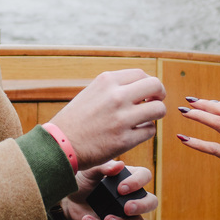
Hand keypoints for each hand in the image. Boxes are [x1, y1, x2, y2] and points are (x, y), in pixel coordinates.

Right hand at [49, 69, 166, 169]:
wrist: (59, 145)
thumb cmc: (75, 120)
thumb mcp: (92, 93)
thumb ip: (114, 88)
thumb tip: (142, 87)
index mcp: (106, 81)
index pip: (141, 74)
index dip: (148, 85)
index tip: (147, 94)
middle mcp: (116, 96)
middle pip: (155, 86)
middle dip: (160, 95)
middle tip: (154, 103)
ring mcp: (121, 118)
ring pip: (158, 109)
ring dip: (155, 115)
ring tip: (146, 120)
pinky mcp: (124, 140)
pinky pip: (150, 131)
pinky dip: (146, 131)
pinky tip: (135, 133)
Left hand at [61, 161, 157, 219]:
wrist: (67, 197)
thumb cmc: (83, 179)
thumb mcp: (90, 170)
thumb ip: (104, 167)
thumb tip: (119, 165)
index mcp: (128, 177)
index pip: (145, 176)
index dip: (137, 182)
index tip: (121, 188)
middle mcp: (131, 196)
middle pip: (151, 202)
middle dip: (141, 206)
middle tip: (126, 208)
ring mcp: (124, 214)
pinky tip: (87, 219)